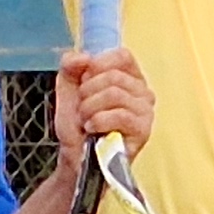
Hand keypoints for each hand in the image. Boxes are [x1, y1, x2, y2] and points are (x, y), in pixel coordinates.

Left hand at [55, 46, 154, 160]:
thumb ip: (70, 66)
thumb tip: (84, 57)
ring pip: (115, 93)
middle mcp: (142, 91)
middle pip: (114, 76)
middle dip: (88, 93)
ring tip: (87, 121)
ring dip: (90, 109)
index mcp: (129, 77)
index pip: (122, 56)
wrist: (75, 157)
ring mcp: (146, 111)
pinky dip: (99, 121)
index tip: (84, 83)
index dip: (98, 66)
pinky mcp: (143, 130)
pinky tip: (93, 129)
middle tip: (83, 110)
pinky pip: (120, 114)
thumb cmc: (77, 125)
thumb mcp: (68, 89)